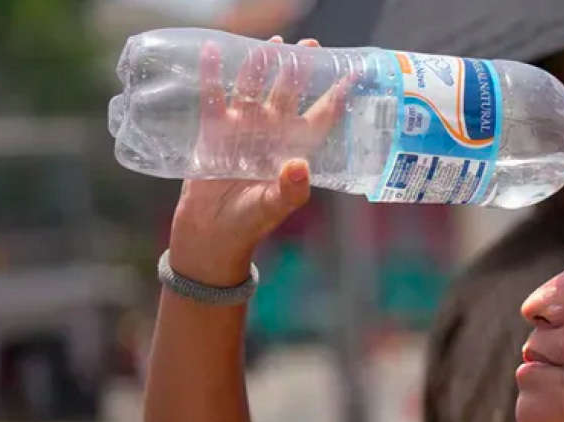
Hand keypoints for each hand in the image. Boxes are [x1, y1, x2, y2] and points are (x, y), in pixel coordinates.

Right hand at [168, 36, 347, 285]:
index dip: (335, 97)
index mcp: (293, 148)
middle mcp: (271, 133)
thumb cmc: (250, 222)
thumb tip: (299, 165)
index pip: (320, 117)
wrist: (212, 233)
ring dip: (260, 66)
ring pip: (254, 88)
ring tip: (270, 44)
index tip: (351, 75)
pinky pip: (214, 96)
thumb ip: (290, 188)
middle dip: (298, 70)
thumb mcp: (274, 206)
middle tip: (308, 45)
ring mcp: (242, 128)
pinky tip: (215, 52)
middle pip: (288, 93)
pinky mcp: (214, 129)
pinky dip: (214, 75)